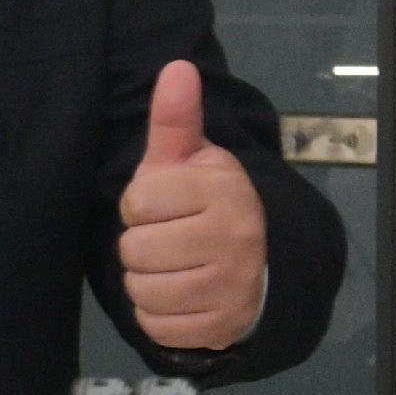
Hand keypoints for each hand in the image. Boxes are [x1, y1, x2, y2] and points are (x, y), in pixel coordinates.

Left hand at [119, 60, 265, 350]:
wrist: (260, 261)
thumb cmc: (206, 204)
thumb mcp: (190, 160)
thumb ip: (175, 119)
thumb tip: (175, 68)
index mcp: (223, 190)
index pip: (138, 201)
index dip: (141, 204)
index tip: (164, 205)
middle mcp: (234, 237)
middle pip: (135, 250)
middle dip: (141, 245)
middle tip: (169, 238)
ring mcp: (232, 285)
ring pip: (141, 290)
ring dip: (146, 281)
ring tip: (174, 266)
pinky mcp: (222, 326)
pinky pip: (156, 326)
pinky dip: (157, 315)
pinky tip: (180, 296)